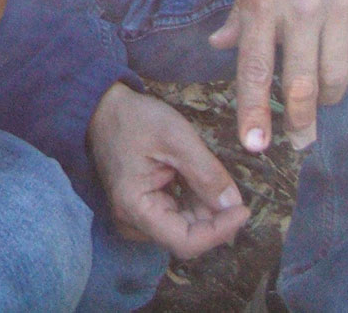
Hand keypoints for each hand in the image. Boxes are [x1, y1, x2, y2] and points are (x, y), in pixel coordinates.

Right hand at [88, 82, 248, 258]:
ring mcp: (136, 216)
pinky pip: (174, 215)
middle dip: (213, 216)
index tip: (244, 209)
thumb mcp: (176, 138)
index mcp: (135, 208)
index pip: (186, 241)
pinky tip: (194, 176)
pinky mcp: (141, 208)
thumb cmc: (135, 119)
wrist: (104, 106)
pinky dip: (192, 200)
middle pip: (186, 235)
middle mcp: (132, 221)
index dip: (219, 230)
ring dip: (203, 206)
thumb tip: (234, 204)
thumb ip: (207, 173)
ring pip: (183, 226)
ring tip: (207, 173)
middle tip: (231, 188)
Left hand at [210, 0, 347, 151]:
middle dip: (300, 122)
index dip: (255, 112)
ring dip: (331, 93)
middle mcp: (302, 8)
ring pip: (341, 76)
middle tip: (299, 140)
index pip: (256, 69)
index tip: (255, 145)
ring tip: (325, 93)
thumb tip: (222, 47)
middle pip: (304, 86)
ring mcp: (342, 6)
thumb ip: (241, 10)